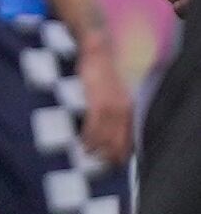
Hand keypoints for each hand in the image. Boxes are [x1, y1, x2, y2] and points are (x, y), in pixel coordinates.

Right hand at [75, 43, 133, 165]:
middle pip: (119, 139)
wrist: (98, 50)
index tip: (118, 160)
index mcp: (129, 107)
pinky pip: (93, 127)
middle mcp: (124, 110)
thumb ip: (116, 105)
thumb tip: (110, 120)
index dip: (124, 150)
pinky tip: (83, 143)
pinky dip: (88, 137)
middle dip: (112, 154)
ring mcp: (111, 107)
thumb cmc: (104, 68)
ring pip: (105, 136)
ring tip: (89, 154)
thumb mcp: (116, 89)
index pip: (129, 135)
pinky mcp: (97, 103)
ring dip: (97, 148)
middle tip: (104, 163)